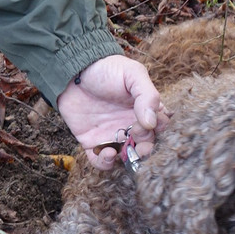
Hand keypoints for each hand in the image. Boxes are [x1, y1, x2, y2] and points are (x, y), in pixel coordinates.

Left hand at [56, 55, 166, 169]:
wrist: (73, 70)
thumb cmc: (106, 69)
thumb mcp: (132, 74)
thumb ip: (147, 95)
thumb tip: (152, 122)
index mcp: (145, 109)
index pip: (161, 126)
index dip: (159, 129)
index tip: (150, 123)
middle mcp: (131, 125)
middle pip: (147, 144)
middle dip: (146, 146)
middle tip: (138, 137)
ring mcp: (113, 135)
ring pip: (127, 156)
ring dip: (129, 159)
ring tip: (122, 149)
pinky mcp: (93, 142)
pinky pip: (102, 162)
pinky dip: (106, 164)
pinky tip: (107, 152)